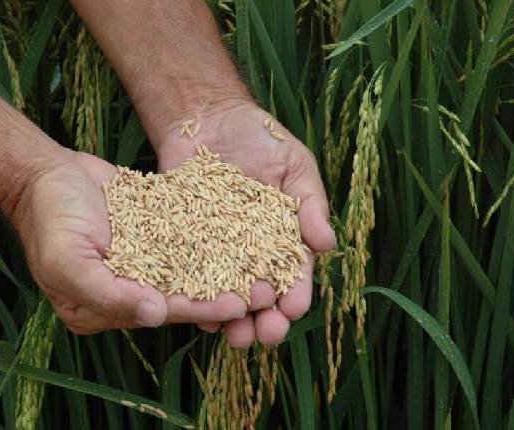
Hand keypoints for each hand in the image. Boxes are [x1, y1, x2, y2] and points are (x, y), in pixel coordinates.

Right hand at [10, 149, 247, 333]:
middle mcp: (129, 291)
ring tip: (266, 266)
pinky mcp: (154, 235)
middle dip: (225, 293)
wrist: (45, 174)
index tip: (238, 304)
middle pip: (184, 295)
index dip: (200, 309)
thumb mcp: (67, 262)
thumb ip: (109, 293)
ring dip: (229, 269)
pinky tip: (246, 234)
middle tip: (267, 291)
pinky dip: (215, 240)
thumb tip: (153, 315)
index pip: (161, 312)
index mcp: (106, 310)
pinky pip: (188, 240)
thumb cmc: (48, 219)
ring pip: (193, 269)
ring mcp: (143, 262)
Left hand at [155, 101, 336, 346]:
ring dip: (232, 320)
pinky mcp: (184, 243)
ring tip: (235, 337)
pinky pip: (190, 276)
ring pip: (227, 294)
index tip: (295, 308)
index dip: (297, 293)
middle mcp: (252, 252)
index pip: (294, 273)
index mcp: (283, 237)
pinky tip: (199, 316)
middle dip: (267, 319)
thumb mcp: (295, 164)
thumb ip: (310, 203)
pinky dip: (195, 298)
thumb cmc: (259, 137)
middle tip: (268, 336)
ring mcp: (217, 250)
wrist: (206, 117)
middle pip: (262, 294)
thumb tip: (328, 244)